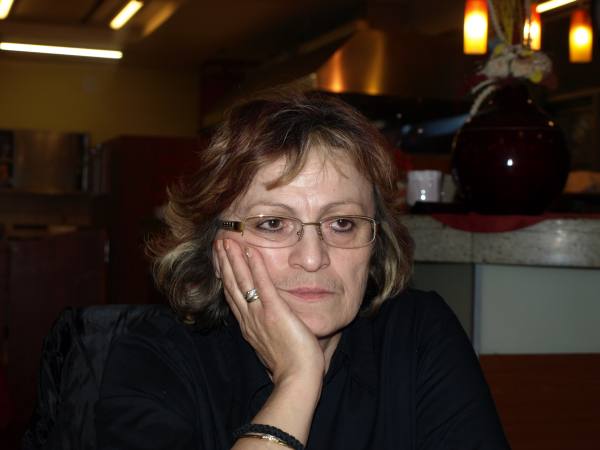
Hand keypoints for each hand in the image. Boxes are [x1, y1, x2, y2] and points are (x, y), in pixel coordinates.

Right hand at [215, 238, 325, 384]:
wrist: (297, 378)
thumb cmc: (292, 367)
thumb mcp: (273, 346)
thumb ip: (269, 332)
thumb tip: (271, 325)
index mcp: (249, 326)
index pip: (233, 296)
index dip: (226, 276)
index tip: (221, 260)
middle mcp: (249, 318)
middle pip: (232, 285)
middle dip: (224, 262)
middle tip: (218, 242)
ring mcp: (259, 314)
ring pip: (241, 281)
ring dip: (232, 258)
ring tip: (226, 240)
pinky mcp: (274, 311)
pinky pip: (262, 283)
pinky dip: (254, 265)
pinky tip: (249, 250)